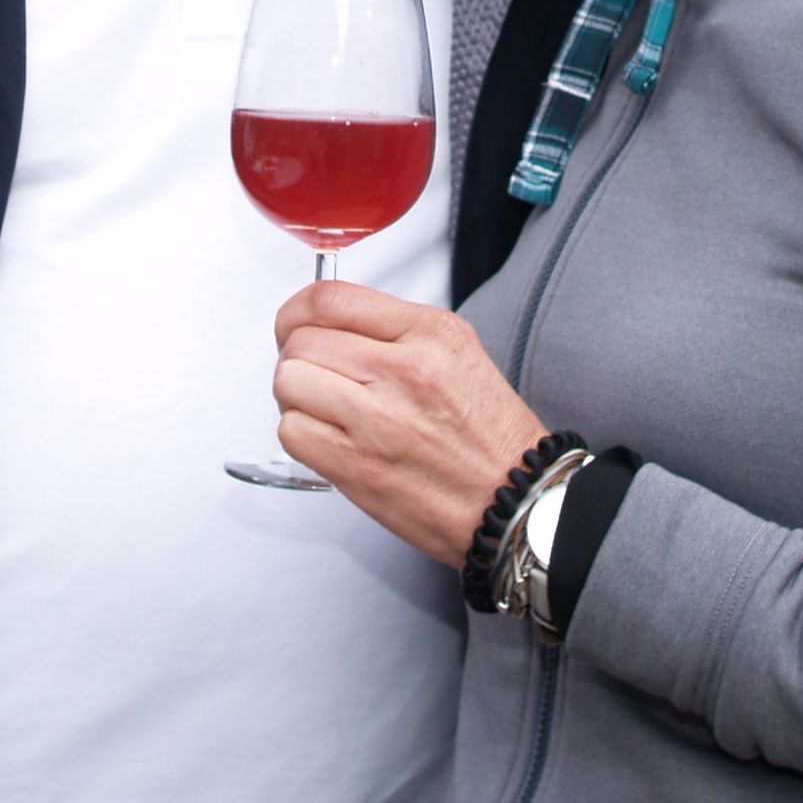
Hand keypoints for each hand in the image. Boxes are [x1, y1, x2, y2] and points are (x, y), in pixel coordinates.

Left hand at [272, 277, 547, 564]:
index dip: (297, 312)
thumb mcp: (458, 353)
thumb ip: (395, 330)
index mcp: (429, 332)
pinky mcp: (355, 465)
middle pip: (301, 341)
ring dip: (297, 395)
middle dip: (298, 357)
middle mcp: (401, 369)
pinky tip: (331, 438)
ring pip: (288, 382)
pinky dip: (301, 433)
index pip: (330, 299)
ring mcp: (376, 418)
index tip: (295, 325)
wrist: (514, 502)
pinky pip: (291, 431)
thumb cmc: (490, 438)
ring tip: (325, 408)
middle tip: (317, 375)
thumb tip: (333, 323)